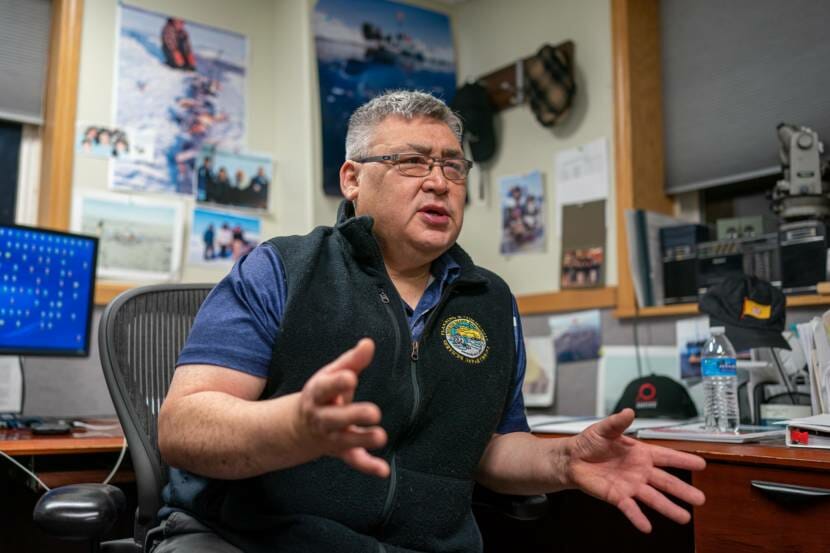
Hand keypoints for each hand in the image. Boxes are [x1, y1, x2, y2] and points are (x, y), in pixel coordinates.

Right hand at [294, 338, 388, 477]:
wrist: (298, 427)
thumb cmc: (323, 394)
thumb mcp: (332, 374)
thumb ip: (352, 361)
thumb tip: (369, 343)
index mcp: (317, 395)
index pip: (325, 388)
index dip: (337, 383)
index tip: (351, 377)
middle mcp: (321, 418)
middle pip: (335, 418)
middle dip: (353, 415)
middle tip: (375, 412)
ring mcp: (330, 437)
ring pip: (346, 440)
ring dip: (364, 439)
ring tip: (382, 436)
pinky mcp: (342, 451)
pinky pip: (354, 460)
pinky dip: (368, 466)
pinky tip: (383, 470)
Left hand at [566, 408, 705, 532]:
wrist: (572, 458)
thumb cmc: (590, 443)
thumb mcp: (603, 429)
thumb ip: (617, 422)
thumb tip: (628, 411)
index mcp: (640, 453)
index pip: (666, 457)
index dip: (683, 460)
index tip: (700, 464)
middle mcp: (639, 471)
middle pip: (666, 482)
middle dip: (683, 490)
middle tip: (700, 499)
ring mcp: (630, 485)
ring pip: (653, 498)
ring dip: (668, 508)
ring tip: (684, 517)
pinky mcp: (617, 496)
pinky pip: (630, 508)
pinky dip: (638, 517)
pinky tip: (647, 527)